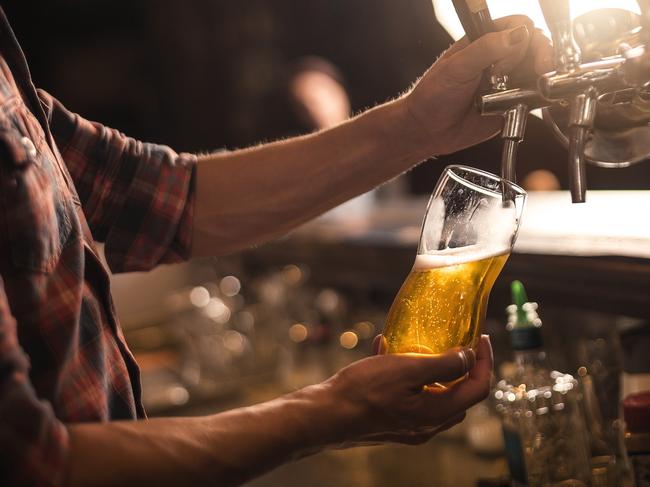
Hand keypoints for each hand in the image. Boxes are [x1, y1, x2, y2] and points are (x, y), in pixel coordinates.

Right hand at [320, 335, 492, 446]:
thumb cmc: (364, 391)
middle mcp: (428, 424)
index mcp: (437, 411)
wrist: (326, 414)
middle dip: (462, 367)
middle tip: (456, 342)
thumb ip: (443, 365)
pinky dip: (407, 376)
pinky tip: (385, 352)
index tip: (480, 338)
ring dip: (432, 370)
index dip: (485, 361)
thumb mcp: (407, 370)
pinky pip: (410, 396)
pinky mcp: (391, 422)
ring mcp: (409, 426)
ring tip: (415, 344)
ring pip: (434, 395)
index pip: (478, 388)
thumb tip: (468, 358)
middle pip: (460, 394)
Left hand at [402, 15, 552, 155]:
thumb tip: (517, 35)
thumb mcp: (456, 68)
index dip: (522, 38)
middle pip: (536, 44)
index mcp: (485, 41)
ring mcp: (509, 80)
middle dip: (539, 55)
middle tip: (534, 71)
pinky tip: (530, 99)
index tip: (506, 62)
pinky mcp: (514, 103)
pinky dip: (540, 96)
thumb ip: (485, 49)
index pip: (519, 25)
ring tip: (524, 89)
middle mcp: (501, 58)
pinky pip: (536, 96)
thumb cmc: (433, 96)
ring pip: (541, 69)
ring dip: (541, 76)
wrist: (428, 130)